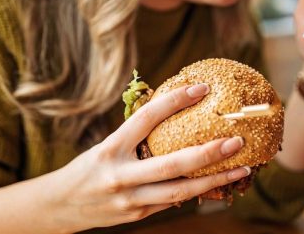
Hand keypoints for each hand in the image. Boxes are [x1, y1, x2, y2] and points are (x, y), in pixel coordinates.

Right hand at [51, 84, 247, 232]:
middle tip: (237, 140)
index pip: (147, 117)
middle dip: (209, 152)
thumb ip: (136, 135)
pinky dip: (198, 191)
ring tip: (242, 168)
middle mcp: (121, 174)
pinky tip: (219, 184)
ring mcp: (131, 200)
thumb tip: (172, 114)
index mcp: (111, 147)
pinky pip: (174, 202)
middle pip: (172, 163)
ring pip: (181, 190)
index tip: (201, 88)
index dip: (175, 100)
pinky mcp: (138, 215)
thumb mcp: (107, 145)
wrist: (60, 205)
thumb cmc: (87, 167)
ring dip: (215, 180)